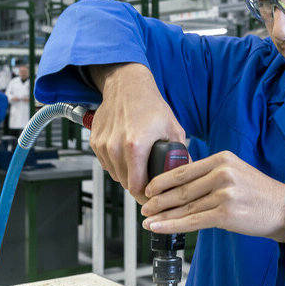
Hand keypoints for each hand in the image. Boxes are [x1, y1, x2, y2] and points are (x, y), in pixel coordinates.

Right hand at [88, 63, 185, 201]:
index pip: (137, 188)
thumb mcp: (173, 129)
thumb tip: (189, 176)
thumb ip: (181, 155)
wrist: (127, 85)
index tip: (156, 199)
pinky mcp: (95, 142)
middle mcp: (115, 147)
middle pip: (126, 184)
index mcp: (135, 147)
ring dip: (128, 175)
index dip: (148, 198)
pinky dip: (117, 163)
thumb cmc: (150, 105)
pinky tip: (128, 153)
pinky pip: (107, 163)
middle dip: (140, 186)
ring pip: (115, 175)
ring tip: (141, 163)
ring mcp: (103, 145)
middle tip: (152, 181)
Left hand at [142, 151, 284, 242]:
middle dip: (158, 200)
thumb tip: (179, 183)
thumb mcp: (236, 172)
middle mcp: (223, 174)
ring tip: (147, 220)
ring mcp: (225, 194)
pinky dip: (172, 225)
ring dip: (162, 215)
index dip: (161, 181)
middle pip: (180, 189)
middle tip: (144, 207)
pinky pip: (192, 221)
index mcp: (222, 159)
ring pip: (184, 206)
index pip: (184, 170)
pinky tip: (159, 227)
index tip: (149, 189)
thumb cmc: (259, 194)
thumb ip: (211, 173)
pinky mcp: (226, 214)